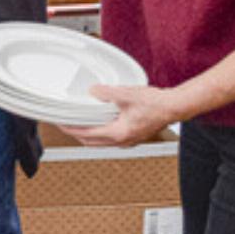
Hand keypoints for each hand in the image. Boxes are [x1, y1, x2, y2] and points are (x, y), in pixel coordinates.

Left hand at [62, 84, 178, 147]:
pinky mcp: (133, 136)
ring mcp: (128, 141)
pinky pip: (111, 138)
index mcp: (118, 133)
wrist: (174, 107)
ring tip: (80, 124)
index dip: (70, 129)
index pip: (86, 135)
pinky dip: (101, 133)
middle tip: (66, 125)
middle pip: (91, 142)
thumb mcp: (126, 94)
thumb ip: (106, 93)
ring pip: (101, 142)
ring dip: (89, 134)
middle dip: (76, 134)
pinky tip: (100, 123)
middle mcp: (122, 141)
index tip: (60, 124)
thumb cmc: (155, 103)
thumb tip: (92, 91)